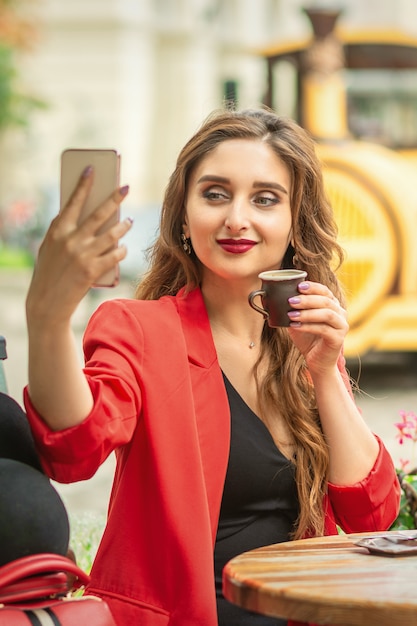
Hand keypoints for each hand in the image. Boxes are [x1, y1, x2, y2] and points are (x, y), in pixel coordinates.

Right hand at [26, 166, 131, 326]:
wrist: (47, 303)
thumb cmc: (49, 272)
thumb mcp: (50, 248)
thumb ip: (63, 232)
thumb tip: (83, 216)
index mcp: (58, 231)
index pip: (73, 202)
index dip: (83, 184)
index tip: (92, 169)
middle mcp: (71, 240)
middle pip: (99, 214)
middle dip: (114, 199)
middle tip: (126, 187)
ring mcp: (83, 255)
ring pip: (113, 235)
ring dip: (124, 227)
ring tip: (129, 221)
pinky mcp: (93, 270)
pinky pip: (116, 255)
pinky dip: (122, 250)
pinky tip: (123, 248)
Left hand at [286, 281, 347, 373]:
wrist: (316, 361)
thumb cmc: (307, 340)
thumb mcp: (298, 321)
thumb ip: (292, 310)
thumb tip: (277, 299)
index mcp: (332, 305)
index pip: (324, 291)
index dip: (313, 287)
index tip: (298, 286)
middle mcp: (340, 313)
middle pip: (325, 301)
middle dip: (307, 299)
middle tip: (291, 300)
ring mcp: (341, 326)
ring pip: (327, 314)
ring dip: (307, 313)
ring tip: (291, 314)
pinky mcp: (338, 339)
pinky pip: (323, 329)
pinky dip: (308, 326)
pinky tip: (295, 326)